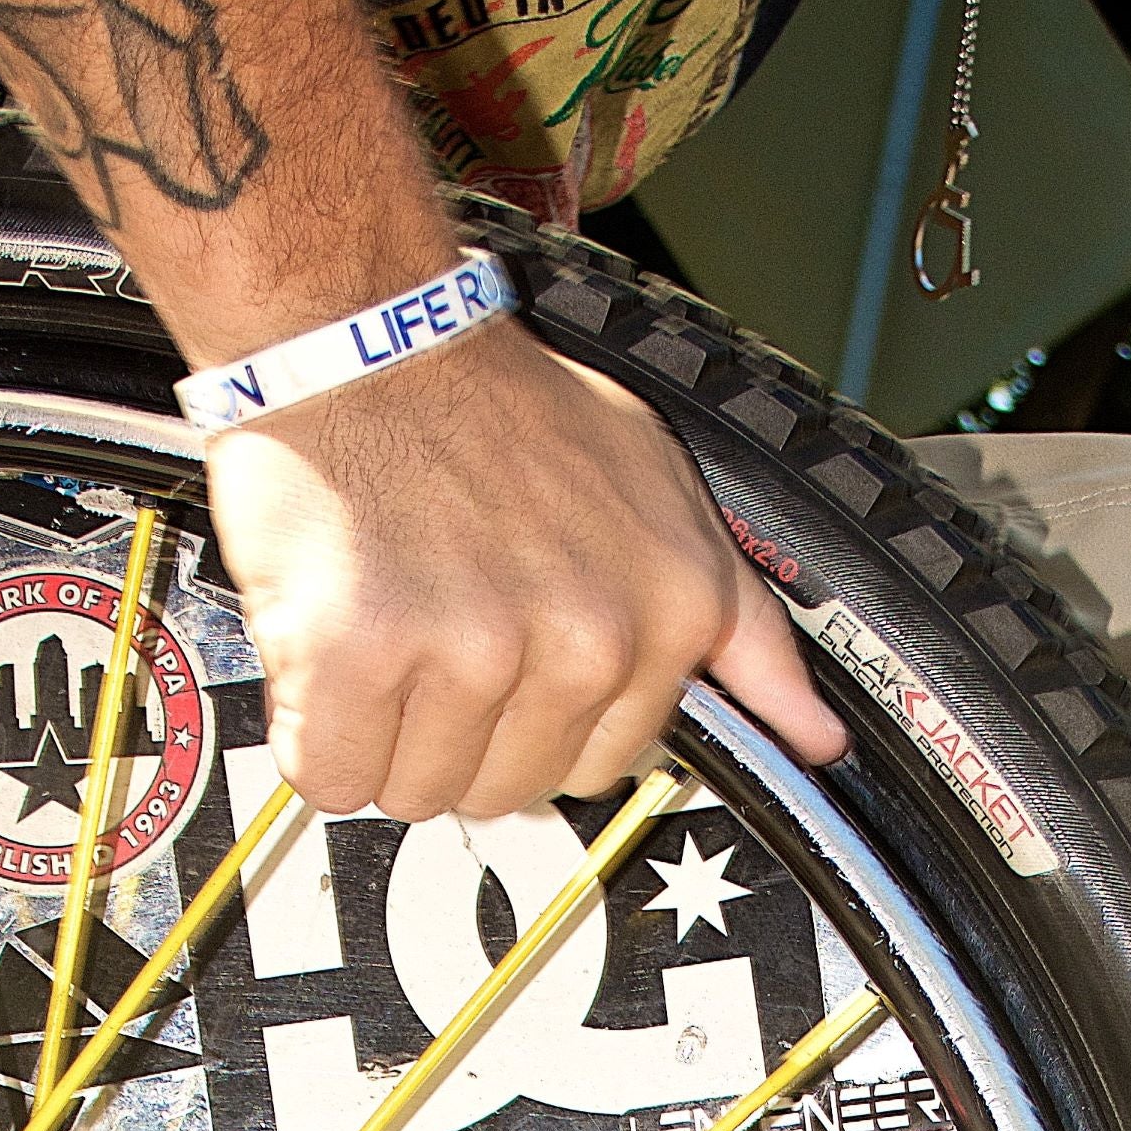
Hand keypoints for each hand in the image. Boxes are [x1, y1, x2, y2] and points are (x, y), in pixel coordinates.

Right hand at [203, 322, 847, 820]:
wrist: (372, 337)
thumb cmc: (504, 413)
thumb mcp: (668, 498)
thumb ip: (747, 631)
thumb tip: (815, 739)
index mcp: (665, 616)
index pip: (596, 771)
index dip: (535, 722)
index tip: (505, 650)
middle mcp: (583, 642)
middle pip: (502, 794)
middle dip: (457, 733)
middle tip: (435, 627)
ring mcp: (472, 651)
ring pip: (416, 794)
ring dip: (383, 734)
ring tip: (387, 626)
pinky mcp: (362, 654)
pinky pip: (334, 775)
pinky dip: (315, 731)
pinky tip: (331, 649)